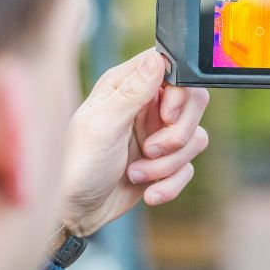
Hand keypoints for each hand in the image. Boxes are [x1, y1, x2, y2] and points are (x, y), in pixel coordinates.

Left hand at [60, 49, 208, 235]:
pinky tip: (147, 192)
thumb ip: (132, 91)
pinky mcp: (164, 161)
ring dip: (168, 164)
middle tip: (150, 149)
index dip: (178, 92)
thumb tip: (156, 57)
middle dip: (178, 133)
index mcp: (126, 85)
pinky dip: (170, 183)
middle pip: (194, 102)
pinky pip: (188, 167)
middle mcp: (145, 105)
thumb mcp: (103, 125)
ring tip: (136, 174)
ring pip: (194, 137)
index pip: (172, 68)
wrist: (75, 211)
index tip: (166, 116)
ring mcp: (156, 133)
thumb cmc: (77, 164)